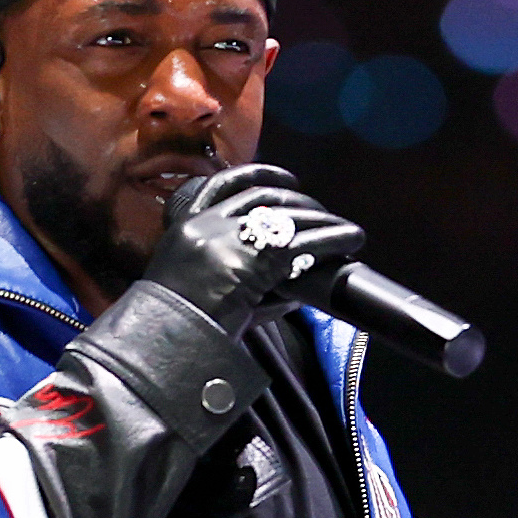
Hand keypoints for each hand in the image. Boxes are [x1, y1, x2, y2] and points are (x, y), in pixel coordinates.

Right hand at [144, 164, 365, 339]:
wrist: (166, 341)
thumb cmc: (175, 324)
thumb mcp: (189, 285)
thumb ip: (229, 275)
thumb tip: (288, 286)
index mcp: (186, 225)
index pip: (225, 186)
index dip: (260, 176)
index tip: (286, 179)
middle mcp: (209, 225)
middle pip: (265, 199)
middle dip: (301, 202)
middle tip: (323, 212)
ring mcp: (232, 241)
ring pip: (290, 218)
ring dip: (324, 221)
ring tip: (348, 230)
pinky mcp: (257, 261)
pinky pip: (306, 245)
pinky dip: (333, 239)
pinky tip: (350, 240)